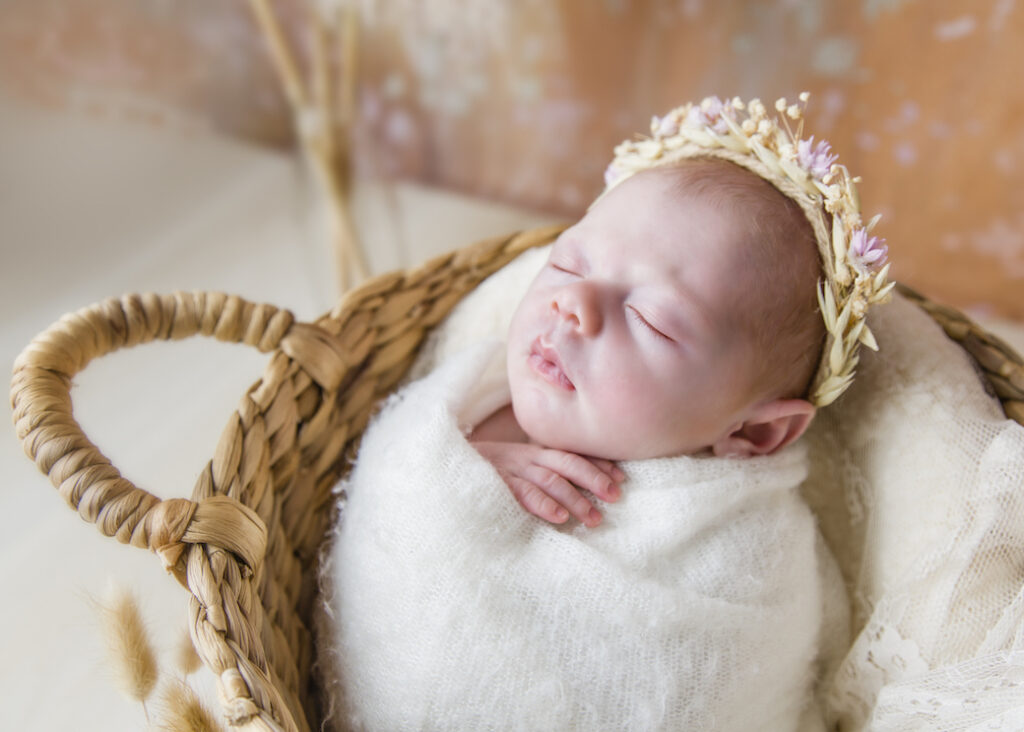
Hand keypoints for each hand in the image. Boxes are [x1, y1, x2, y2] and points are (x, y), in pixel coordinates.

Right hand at [471, 441, 623, 526]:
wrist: (445, 466)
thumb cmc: (485, 473)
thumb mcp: (515, 469)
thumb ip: (540, 477)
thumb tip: (572, 500)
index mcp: (534, 453)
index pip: (572, 455)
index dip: (598, 465)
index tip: (622, 478)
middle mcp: (526, 458)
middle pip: (567, 463)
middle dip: (594, 478)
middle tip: (616, 497)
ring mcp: (511, 469)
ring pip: (550, 479)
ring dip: (574, 498)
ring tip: (593, 518)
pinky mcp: (496, 484)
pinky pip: (522, 493)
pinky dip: (542, 504)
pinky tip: (558, 518)